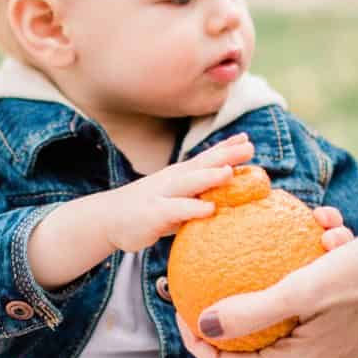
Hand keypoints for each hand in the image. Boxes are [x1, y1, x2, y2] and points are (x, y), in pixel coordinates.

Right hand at [103, 134, 254, 253]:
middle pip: (202, 164)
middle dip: (225, 155)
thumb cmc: (150, 208)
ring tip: (229, 172)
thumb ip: (200, 195)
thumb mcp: (178, 198)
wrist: (108, 219)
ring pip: (188, 183)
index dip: (225, 148)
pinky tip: (210, 209)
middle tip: (249, 146)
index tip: (246, 139)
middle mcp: (173, 180)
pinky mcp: (153, 214)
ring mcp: (162, 194)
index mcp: (181, 175)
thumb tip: (232, 196)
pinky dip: (192, 209)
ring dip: (208, 176)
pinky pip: (175, 210)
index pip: (206, 158)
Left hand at [177, 231, 357, 357]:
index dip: (197, 340)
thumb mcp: (303, 287)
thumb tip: (204, 325)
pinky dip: (311, 266)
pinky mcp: (344, 325)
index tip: (182, 303)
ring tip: (300, 231)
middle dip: (242, 296)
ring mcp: (330, 347)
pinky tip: (323, 228)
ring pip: (286, 309)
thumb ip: (252, 310)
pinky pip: (312, 298)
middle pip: (254, 338)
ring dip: (284, 270)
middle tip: (218, 263)